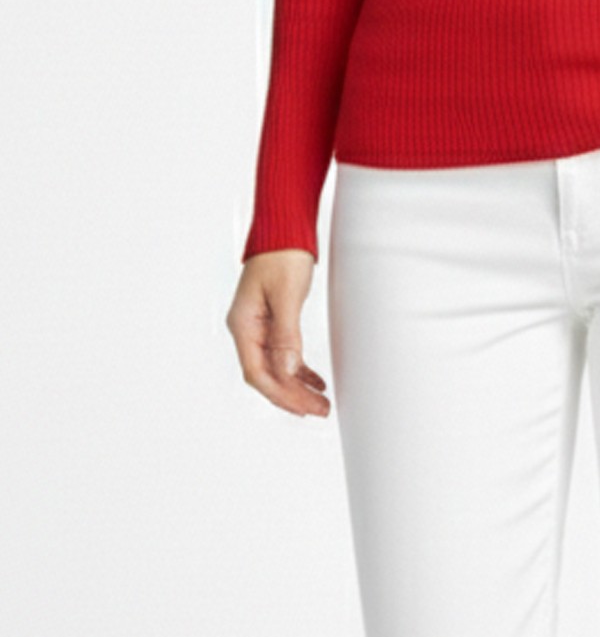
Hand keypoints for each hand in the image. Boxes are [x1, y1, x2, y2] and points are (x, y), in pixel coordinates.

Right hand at [226, 250, 330, 417]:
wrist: (284, 226)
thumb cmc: (282, 254)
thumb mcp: (287, 294)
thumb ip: (286, 334)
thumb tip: (288, 371)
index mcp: (242, 324)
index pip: (258, 373)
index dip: (282, 394)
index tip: (306, 407)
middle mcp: (246, 328)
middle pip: (267, 374)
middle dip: (292, 395)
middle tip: (320, 410)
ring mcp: (258, 325)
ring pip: (276, 366)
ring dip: (297, 385)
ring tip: (320, 402)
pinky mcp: (272, 319)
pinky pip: (283, 352)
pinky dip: (298, 368)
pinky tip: (315, 379)